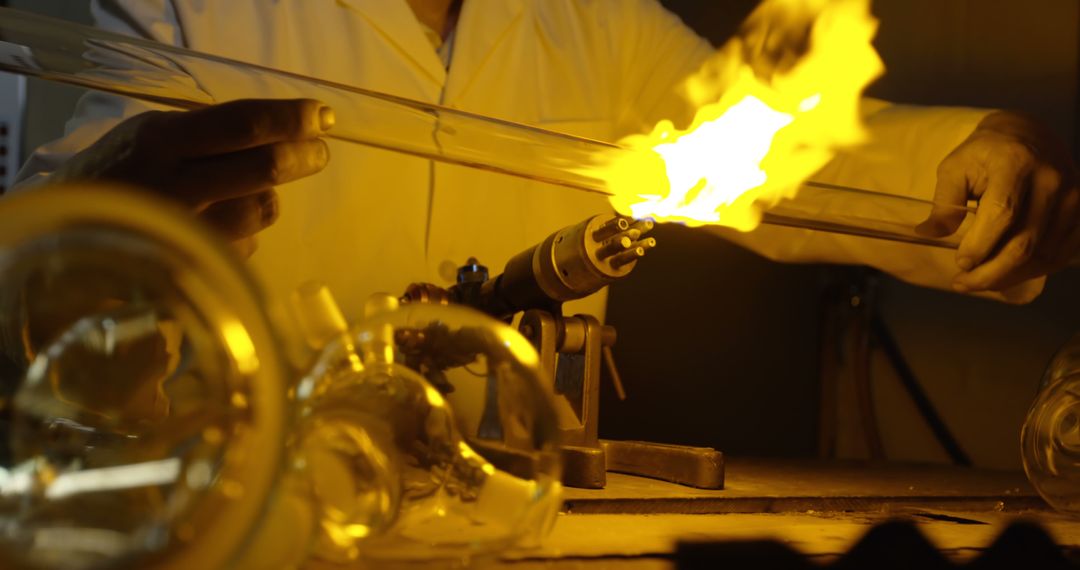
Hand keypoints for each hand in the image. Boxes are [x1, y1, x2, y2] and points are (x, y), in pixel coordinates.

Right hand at [52, 99, 334, 255]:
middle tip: (317, 152)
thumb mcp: (149, 139)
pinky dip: (242, 234)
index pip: (241, 124)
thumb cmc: (117, 178)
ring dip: (266, 199)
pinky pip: (245, 245)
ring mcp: (187, 232)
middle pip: (264, 167)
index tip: (321, 116)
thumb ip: (204, 133)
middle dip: (303, 156)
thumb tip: (277, 125)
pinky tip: (214, 229)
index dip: (290, 119)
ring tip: (246, 194)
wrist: (67, 240)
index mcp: (161, 140)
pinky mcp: (196, 268)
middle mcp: (174, 185)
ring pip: (262, 209)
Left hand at [919, 110, 1079, 294]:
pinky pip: (1059, 254)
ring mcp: (1073, 196)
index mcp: (1015, 163)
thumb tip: (927, 235)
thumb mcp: (954, 169)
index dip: (980, 245)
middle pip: (1024, 243)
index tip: (959, 264)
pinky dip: (1032, 271)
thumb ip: (944, 203)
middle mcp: (1051, 179)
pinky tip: (1007, 274)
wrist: (1028, 135)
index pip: (1001, 214)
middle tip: (962, 284)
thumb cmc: (984, 154)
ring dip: (1009, 276)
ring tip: (980, 281)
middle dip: (990, 273)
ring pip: (1043, 255)